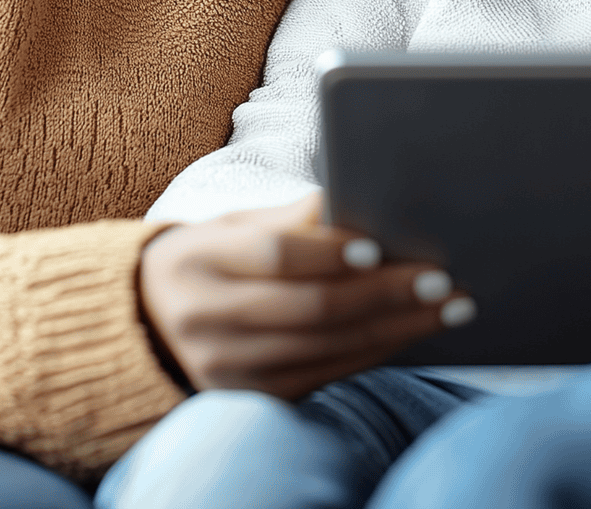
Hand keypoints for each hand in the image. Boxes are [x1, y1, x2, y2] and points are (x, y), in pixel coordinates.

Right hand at [139, 193, 471, 396]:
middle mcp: (205, 320)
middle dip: (383, 294)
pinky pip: (324, 376)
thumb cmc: (207, 258)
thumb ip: (291, 218)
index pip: (274, 256)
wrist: (144, 324)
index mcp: (197, 261)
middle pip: (309, 308)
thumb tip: (359, 193)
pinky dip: (373, 352)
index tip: (380, 246)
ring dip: (394, 328)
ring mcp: (224, 368)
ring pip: (325, 348)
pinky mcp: (249, 397)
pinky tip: (411, 332)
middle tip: (440, 280)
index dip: (329, 252)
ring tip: (447, 308)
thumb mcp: (232, 225)